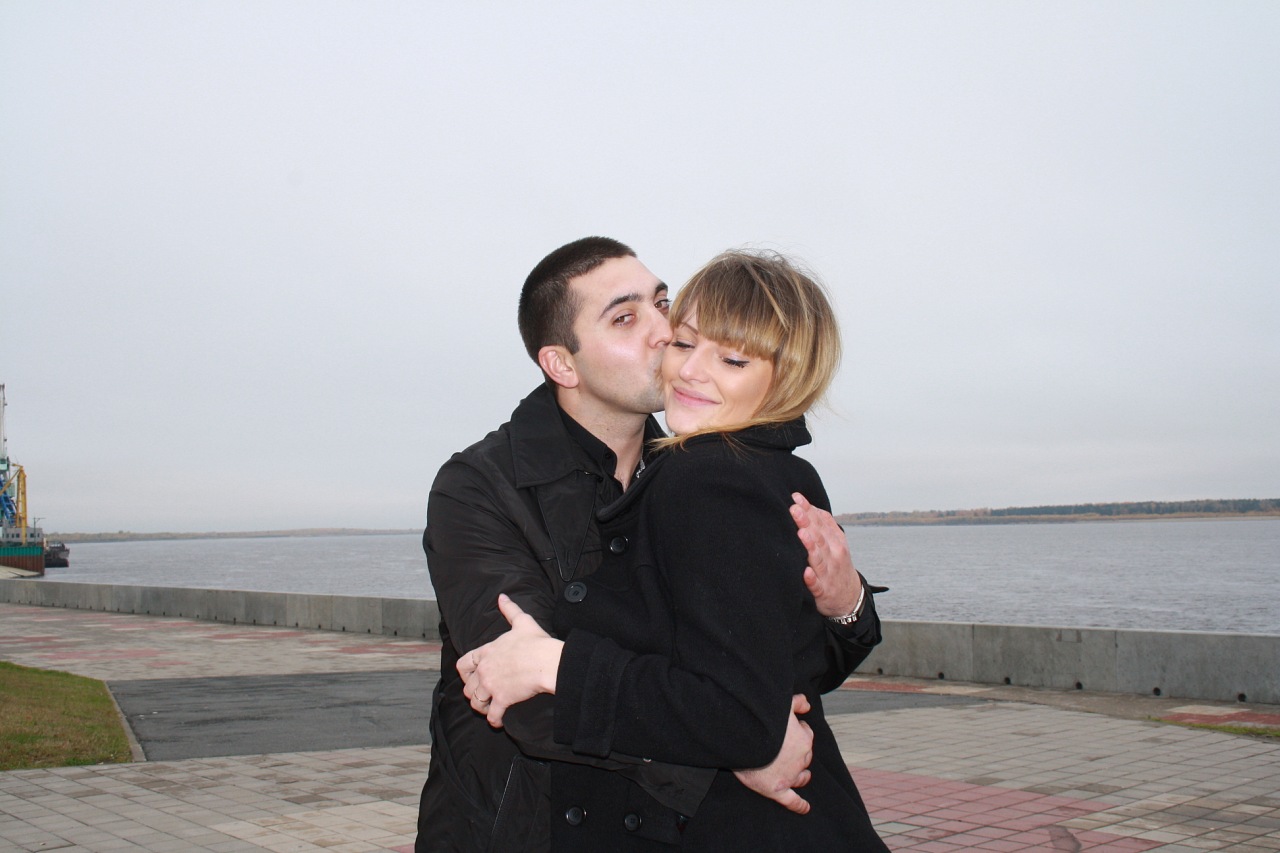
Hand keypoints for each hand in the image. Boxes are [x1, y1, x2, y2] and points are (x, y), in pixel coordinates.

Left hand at [456, 594, 563, 727]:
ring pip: (476, 702)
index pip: (463, 664)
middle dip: (472, 693)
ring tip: (488, 710)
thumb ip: (509, 610)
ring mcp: (491, 686)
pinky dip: (494, 720)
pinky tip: (499, 722)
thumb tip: (502, 597)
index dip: (464, 673)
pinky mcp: (502, 700)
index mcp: (486, 652)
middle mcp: (485, 670)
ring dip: (481, 708)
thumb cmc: (536, 642)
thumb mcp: (522, 622)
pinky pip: (492, 715)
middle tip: (481, 696)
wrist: (547, 661)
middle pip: (467, 687)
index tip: (470, 677)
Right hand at [733, 694, 813, 814]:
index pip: (806, 735)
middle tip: (790, 750)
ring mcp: (789, 775)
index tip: (792, 729)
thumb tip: (807, 705)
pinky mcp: (777, 789)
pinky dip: (799, 805)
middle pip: (804, 757)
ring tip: (804, 776)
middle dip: (800, 754)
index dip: (799, 731)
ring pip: (800, 777)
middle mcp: (799, 759)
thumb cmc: (762, 720)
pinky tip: (805, 808)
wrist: (746, 737)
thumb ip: (796, 702)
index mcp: (803, 739)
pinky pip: (791, 801)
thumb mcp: (782, 704)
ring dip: (803, 776)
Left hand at [792, 492, 861, 617]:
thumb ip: (824, 524)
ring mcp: (828, 574)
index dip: (809, 510)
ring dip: (810, 547)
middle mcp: (833, 556)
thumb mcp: (837, 543)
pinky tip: (805, 572)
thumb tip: (807, 505)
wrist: (849, 598)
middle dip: (806, 523)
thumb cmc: (837, 564)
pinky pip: (817, 586)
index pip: (821, 523)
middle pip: (818, 537)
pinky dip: (811, 580)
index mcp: (836, 542)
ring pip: (818, 559)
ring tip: (801, 534)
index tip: (796, 498)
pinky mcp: (823, 592)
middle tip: (794, 509)